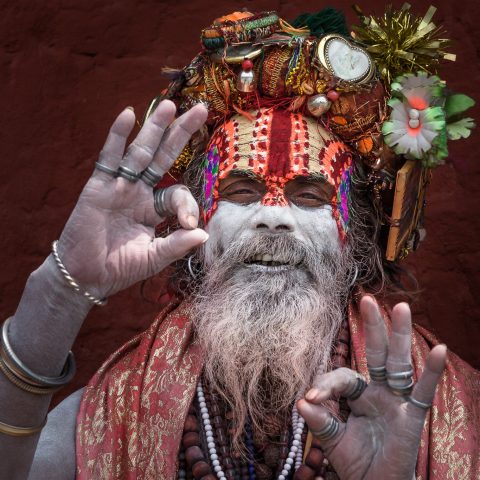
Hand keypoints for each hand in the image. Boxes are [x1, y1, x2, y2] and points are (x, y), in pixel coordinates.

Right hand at [57, 100, 208, 298]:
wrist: (86, 277)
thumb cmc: (120, 268)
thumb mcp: (154, 257)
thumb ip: (178, 244)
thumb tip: (205, 234)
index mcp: (154, 208)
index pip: (178, 193)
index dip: (188, 205)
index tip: (189, 224)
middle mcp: (139, 192)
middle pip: (163, 157)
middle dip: (181, 134)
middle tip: (199, 110)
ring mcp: (120, 187)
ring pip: (140, 152)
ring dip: (154, 128)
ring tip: (169, 105)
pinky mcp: (99, 186)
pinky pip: (110, 157)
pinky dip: (117, 136)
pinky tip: (128, 114)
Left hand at [297, 296, 446, 479]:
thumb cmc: (356, 463)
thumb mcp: (332, 440)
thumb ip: (319, 420)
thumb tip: (300, 400)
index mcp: (357, 394)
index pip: (342, 376)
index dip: (326, 383)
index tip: (311, 397)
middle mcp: (377, 391)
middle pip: (375, 353)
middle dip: (371, 327)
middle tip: (366, 299)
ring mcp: (396, 401)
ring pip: (398, 363)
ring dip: (399, 335)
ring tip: (401, 307)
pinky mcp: (413, 416)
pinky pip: (424, 391)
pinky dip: (431, 371)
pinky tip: (438, 349)